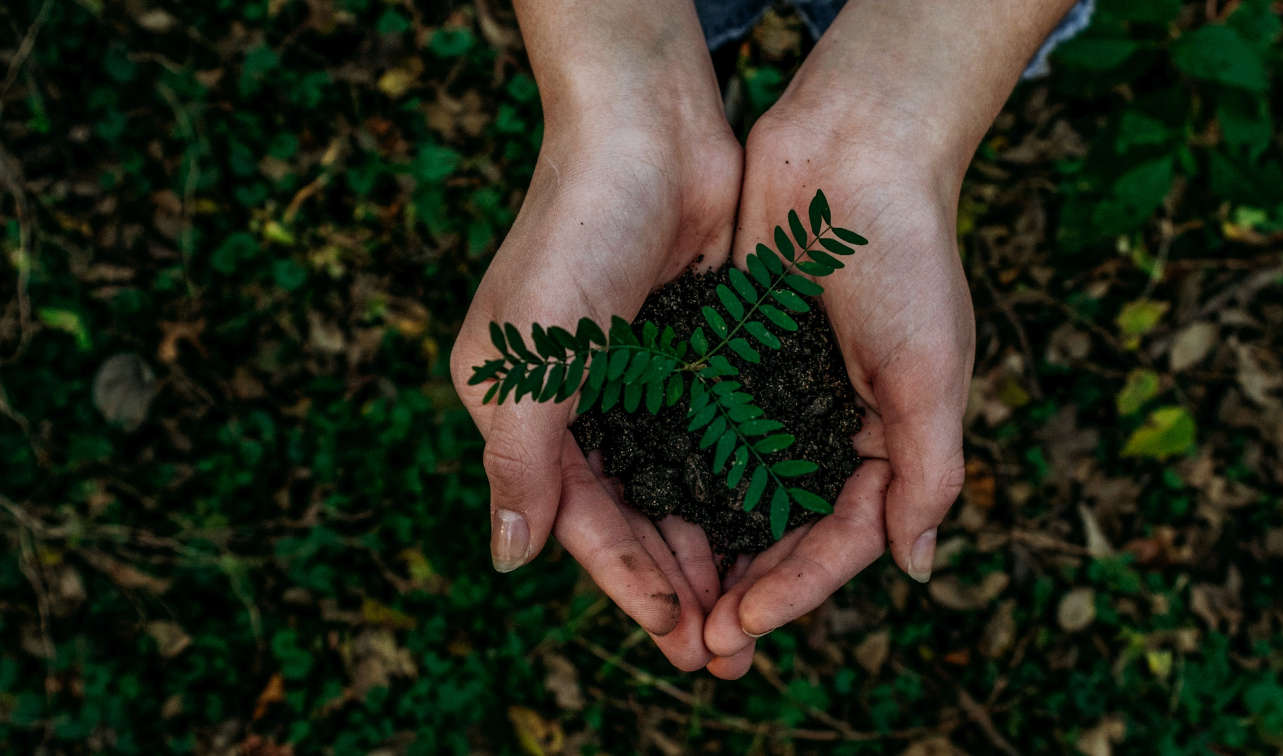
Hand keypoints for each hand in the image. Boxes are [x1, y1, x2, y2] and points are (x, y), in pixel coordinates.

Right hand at [450, 0, 740, 670]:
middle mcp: (581, 405)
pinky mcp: (696, 355)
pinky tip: (774, 530)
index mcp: (524, 410)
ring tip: (753, 610)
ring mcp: (641, 382)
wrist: (649, 130)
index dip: (625, 580)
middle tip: (725, 651)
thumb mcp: (528, 356)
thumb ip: (519, 460)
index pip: (577, 519)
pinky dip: (739, 488)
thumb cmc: (574, 234)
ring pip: (679, 489)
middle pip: (632, 518)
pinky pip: (717, 441)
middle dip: (676, 586)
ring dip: (712, 550)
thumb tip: (507, 560)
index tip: (677, 632)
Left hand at [701, 114, 972, 677]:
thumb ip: (927, 472)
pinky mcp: (732, 358)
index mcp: (889, 440)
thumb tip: (916, 568)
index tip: (743, 625)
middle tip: (698, 642)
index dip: (796, 589)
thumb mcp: (932, 372)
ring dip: (707, 548)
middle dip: (747, 588)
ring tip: (666, 599)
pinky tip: (642, 511)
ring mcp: (779, 395)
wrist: (854, 149)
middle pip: (785, 531)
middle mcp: (831, 427)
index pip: (842, 538)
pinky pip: (703, 432)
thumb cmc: (906, 258)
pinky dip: (679, 476)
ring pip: (737, 493)